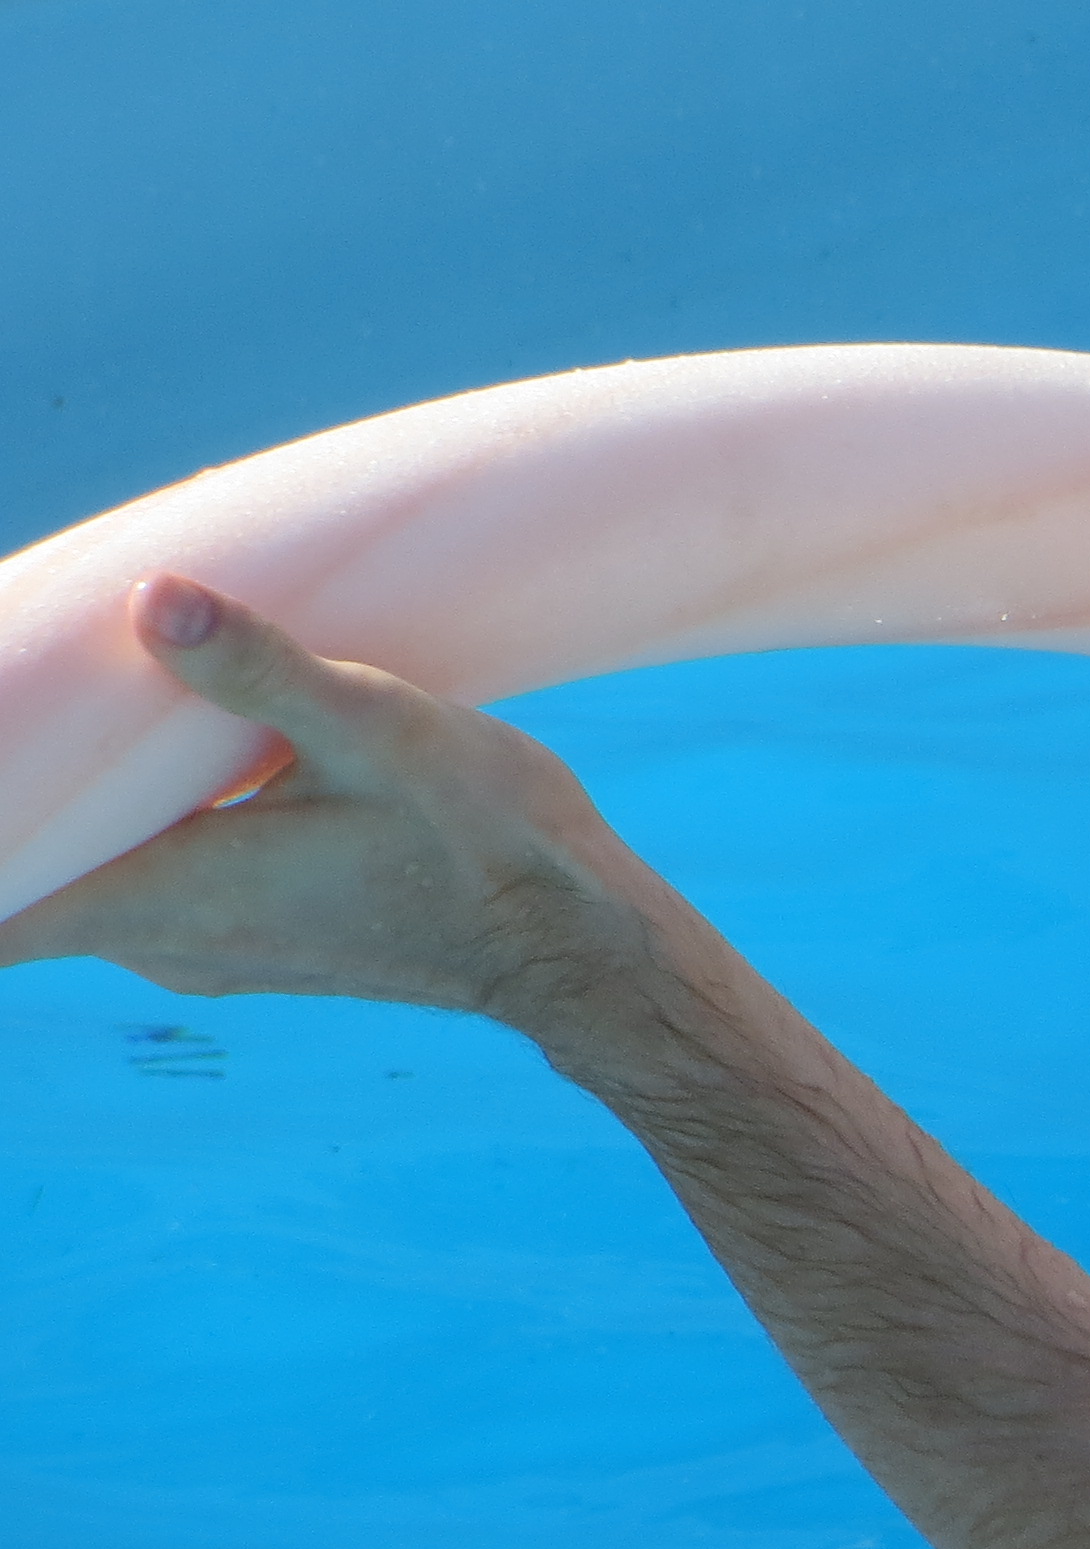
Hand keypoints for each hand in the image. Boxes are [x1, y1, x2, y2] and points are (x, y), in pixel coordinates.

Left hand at [0, 576, 660, 1029]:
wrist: (573, 939)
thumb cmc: (481, 842)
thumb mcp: (377, 730)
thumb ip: (259, 666)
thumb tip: (155, 597)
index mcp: (165, 901)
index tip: (7, 757)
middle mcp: (168, 944)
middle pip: (32, 886)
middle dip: (25, 801)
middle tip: (44, 700)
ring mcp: (214, 952)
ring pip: (97, 885)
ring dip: (93, 815)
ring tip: (114, 717)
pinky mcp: (263, 943)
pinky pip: (155, 893)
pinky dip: (145, 835)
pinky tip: (196, 767)